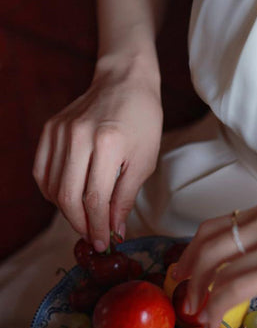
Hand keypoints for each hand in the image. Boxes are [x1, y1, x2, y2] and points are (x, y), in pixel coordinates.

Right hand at [33, 63, 162, 250]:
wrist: (125, 83)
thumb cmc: (142, 122)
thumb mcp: (144, 161)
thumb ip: (125, 197)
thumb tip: (114, 230)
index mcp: (108, 143)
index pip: (94, 199)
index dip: (97, 227)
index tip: (103, 244)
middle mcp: (78, 136)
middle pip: (68, 197)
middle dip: (80, 225)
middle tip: (92, 236)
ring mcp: (60, 131)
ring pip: (52, 188)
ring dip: (67, 212)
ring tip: (85, 219)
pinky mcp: (50, 129)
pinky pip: (42, 171)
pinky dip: (52, 192)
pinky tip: (68, 199)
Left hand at [174, 201, 256, 327]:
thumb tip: (236, 266)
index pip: (213, 226)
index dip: (191, 252)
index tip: (182, 272)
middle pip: (209, 244)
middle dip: (189, 274)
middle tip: (185, 299)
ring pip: (220, 267)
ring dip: (202, 296)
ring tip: (199, 316)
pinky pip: (238, 286)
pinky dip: (219, 305)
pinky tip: (216, 321)